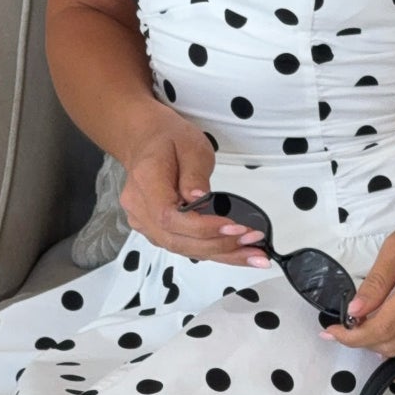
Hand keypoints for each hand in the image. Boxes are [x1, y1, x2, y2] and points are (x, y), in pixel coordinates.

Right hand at [118, 110, 268, 264]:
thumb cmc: (170, 140)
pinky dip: (214, 252)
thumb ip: (195, 173)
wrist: (148, 143)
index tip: (235, 227)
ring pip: (183, 249)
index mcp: (145, 184)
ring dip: (222, 254)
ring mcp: (145, 224)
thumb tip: (199, 198)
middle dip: (219, 245)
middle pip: (177, 240)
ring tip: (255, 254)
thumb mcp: (190, 145)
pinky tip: (239, 254)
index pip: (169, 218)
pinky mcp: (157, 232)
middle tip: (254, 242)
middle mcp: (139, 210)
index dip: (203, 228)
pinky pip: (186, 247)